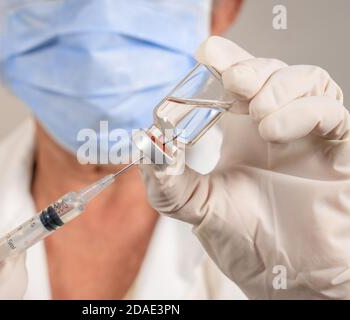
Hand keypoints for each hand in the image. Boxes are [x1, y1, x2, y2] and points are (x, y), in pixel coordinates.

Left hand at [139, 36, 349, 298]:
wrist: (287, 279)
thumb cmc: (245, 238)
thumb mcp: (196, 207)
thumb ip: (167, 180)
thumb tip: (146, 144)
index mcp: (240, 132)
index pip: (235, 81)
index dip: (225, 60)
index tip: (206, 55)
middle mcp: (274, 127)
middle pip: (270, 71)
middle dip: (251, 65)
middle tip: (232, 78)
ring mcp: (307, 135)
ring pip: (306, 80)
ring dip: (279, 86)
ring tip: (258, 114)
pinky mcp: (339, 149)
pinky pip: (332, 112)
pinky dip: (304, 110)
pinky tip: (275, 128)